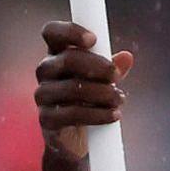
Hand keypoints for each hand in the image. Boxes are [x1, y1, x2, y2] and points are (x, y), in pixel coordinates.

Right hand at [33, 22, 133, 158]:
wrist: (74, 139)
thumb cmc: (88, 101)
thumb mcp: (103, 81)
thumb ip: (113, 68)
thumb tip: (127, 57)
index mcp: (56, 54)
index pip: (52, 32)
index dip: (70, 31)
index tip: (93, 39)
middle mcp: (45, 71)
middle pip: (67, 59)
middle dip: (97, 66)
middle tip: (116, 76)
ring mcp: (43, 95)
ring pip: (74, 88)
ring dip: (103, 93)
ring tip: (119, 99)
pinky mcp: (47, 119)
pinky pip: (74, 114)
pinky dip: (99, 115)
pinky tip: (114, 115)